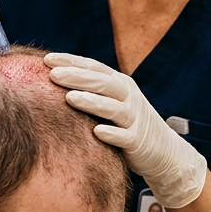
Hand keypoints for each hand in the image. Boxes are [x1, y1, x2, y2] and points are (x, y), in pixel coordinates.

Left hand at [45, 53, 206, 207]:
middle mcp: (128, 97)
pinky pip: (125, 136)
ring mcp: (134, 119)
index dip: (72, 62)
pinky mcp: (138, 141)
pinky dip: (112, 134)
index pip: (94, 68)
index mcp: (119, 84)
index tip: (46, 60)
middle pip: (102, 83)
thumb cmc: (127, 124)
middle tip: (53, 74)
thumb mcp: (112, 102)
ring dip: (93, 102)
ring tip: (70, 98)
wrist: (164, 151)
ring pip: (113, 108)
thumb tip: (52, 80)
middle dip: (77, 77)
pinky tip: (97, 132)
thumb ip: (90, 90)